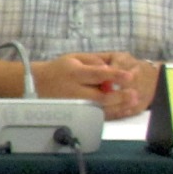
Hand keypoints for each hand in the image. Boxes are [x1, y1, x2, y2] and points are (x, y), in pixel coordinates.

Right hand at [33, 52, 153, 118]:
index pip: (97, 74)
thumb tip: (110, 69)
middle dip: (119, 96)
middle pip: (100, 96)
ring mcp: (76, 105)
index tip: (129, 75)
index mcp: (74, 73)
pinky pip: (97, 116)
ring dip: (119, 106)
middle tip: (134, 94)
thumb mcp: (73, 57)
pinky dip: (112, 114)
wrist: (37, 84)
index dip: (114, 75)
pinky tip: (123, 110)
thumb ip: (93, 60)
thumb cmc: (59, 69)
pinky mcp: (77, 113)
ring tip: (133, 102)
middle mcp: (75, 91)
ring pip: (100, 109)